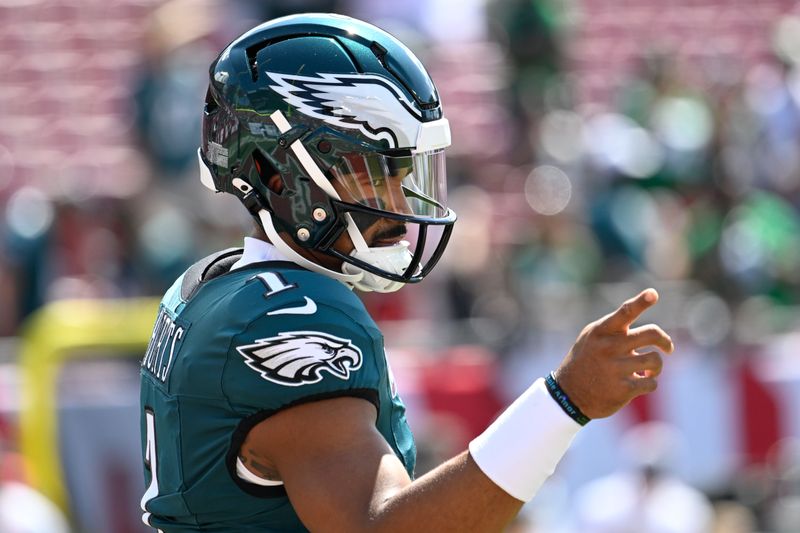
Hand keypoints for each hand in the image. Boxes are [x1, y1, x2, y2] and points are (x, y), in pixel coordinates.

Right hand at [553, 288, 673, 419]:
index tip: (653, 293)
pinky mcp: (623, 389)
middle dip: (665, 341)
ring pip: (655, 360)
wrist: (569, 394)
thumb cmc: (585, 360)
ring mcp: (616, 368)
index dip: (641, 302)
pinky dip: (650, 383)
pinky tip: (640, 382)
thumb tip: (651, 331)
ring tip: (648, 370)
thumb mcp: (591, 338)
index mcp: (602, 331)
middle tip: (668, 348)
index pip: (625, 312)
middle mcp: (609, 347)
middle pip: (652, 334)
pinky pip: (651, 383)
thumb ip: (615, 329)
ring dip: (656, 367)